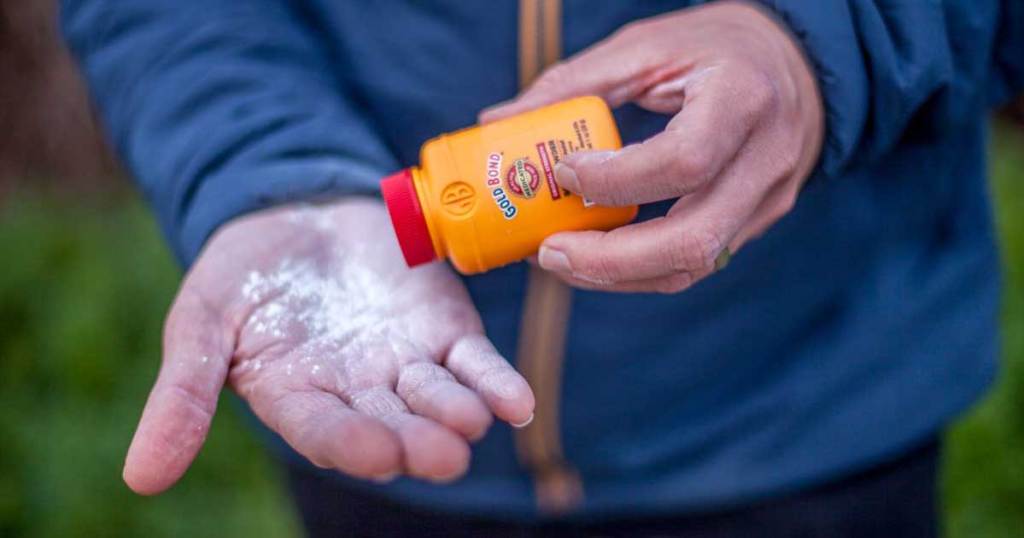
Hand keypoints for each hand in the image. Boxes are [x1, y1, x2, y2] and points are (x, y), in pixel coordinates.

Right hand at [123, 198, 534, 493]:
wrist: (300, 211)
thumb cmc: (243, 272)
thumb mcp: (200, 324)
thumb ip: (183, 394)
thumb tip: (139, 479)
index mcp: (298, 401)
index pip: (326, 433)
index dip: (349, 443)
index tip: (373, 450)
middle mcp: (359, 395)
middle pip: (392, 427)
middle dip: (416, 441)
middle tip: (442, 455)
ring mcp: (407, 365)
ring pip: (438, 401)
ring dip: (458, 415)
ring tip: (474, 422)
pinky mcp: (446, 332)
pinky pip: (475, 365)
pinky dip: (496, 383)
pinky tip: (516, 403)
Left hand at [482, 1, 822, 292]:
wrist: (795, 66)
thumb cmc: (715, 48)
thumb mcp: (646, 47)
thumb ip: (574, 84)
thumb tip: (499, 121)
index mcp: (743, 98)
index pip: (684, 161)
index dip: (616, 180)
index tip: (565, 173)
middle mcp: (765, 159)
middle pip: (692, 240)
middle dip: (609, 260)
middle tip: (549, 252)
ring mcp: (766, 200)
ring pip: (692, 265)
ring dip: (617, 275)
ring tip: (559, 259)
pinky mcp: (755, 224)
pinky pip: (695, 262)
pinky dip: (639, 268)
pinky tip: (595, 256)